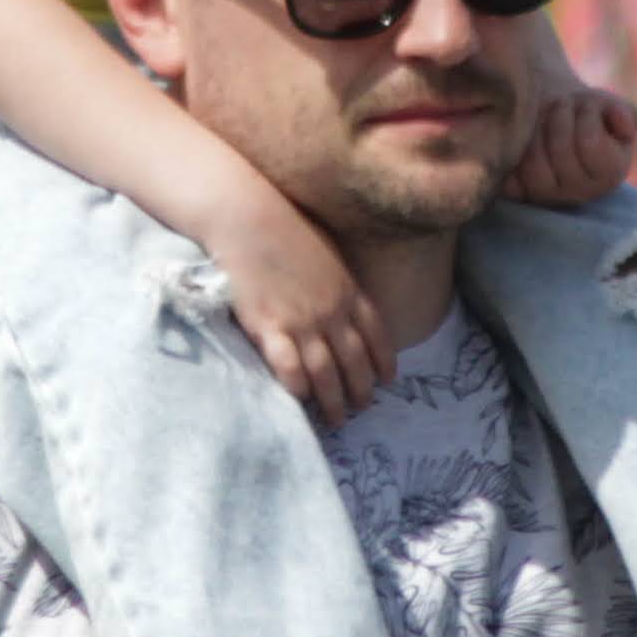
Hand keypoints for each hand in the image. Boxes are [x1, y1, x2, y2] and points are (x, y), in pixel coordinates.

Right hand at [207, 191, 390, 423]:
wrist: (248, 218)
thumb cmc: (284, 228)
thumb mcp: (326, 253)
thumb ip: (337, 281)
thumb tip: (342, 301)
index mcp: (348, 291)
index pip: (376, 335)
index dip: (383, 361)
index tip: (387, 380)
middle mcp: (332, 311)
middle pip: (355, 361)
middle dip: (361, 389)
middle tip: (362, 408)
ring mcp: (302, 321)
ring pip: (326, 372)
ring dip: (334, 400)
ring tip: (336, 418)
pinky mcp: (269, 326)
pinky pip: (289, 367)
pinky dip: (298, 386)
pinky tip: (300, 399)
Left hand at [509, 77, 636, 209]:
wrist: (547, 114)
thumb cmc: (583, 111)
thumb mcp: (609, 107)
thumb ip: (624, 114)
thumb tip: (625, 129)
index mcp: (610, 175)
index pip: (591, 143)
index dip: (586, 113)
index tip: (584, 102)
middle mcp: (580, 193)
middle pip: (560, 150)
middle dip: (559, 115)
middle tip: (560, 104)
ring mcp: (546, 197)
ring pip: (534, 163)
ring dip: (535, 129)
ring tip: (542, 117)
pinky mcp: (518, 193)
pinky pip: (511, 173)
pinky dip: (514, 148)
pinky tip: (523, 137)